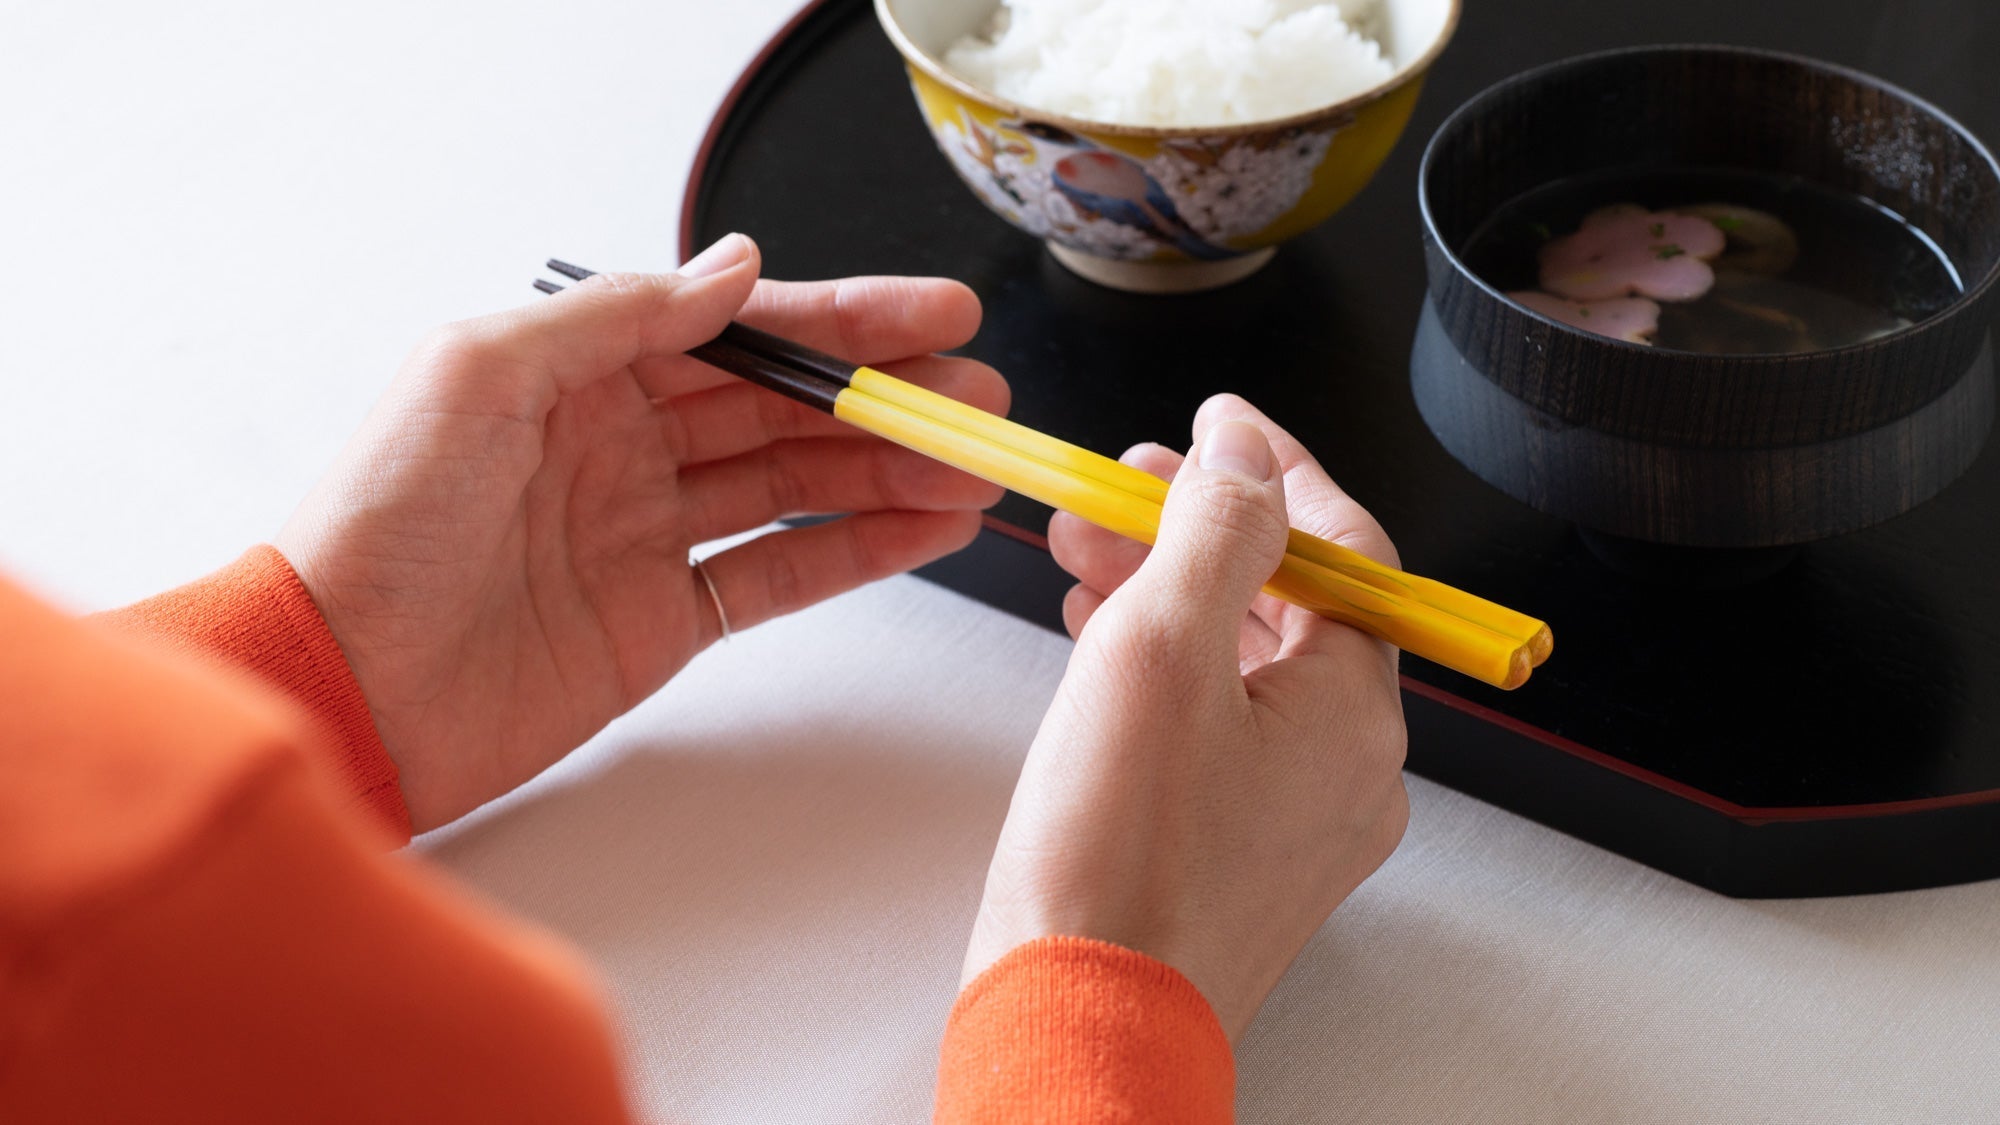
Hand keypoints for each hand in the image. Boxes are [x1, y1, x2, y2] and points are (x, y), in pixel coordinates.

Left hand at [275, 235, 1006, 830]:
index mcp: (576, 372)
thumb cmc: (378, 525)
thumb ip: (614, 315)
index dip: (845, 323)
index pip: (740, 332)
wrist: (341, 687)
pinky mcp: (659, 622)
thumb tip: (732, 268)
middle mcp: (618, 444)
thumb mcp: (479, 373)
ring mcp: (645, 534)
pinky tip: (918, 531)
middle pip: (784, 409)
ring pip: (794, 486)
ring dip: (888, 474)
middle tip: (980, 404)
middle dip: (889, 402)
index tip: (933, 319)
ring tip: (977, 470)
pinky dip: (852, 552)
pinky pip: (776, 575)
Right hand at [962, 395, 1407, 1040]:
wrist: (1080, 1020)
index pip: (1346, 548)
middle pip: (1290, 604)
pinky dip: (1169, 673)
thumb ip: (1214, 533)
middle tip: (1123, 489)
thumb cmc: (1115, 862)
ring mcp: (1300, 821)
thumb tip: (1246, 459)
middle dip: (1199, 531)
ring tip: (1086, 556)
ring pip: (1249, 667)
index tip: (1217, 426)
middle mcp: (1349, 769)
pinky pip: (1225, 731)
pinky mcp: (1244, 858)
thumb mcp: (1159, 649)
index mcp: (1354, 710)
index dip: (1273, 470)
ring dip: (1172, 597)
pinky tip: (1101, 649)